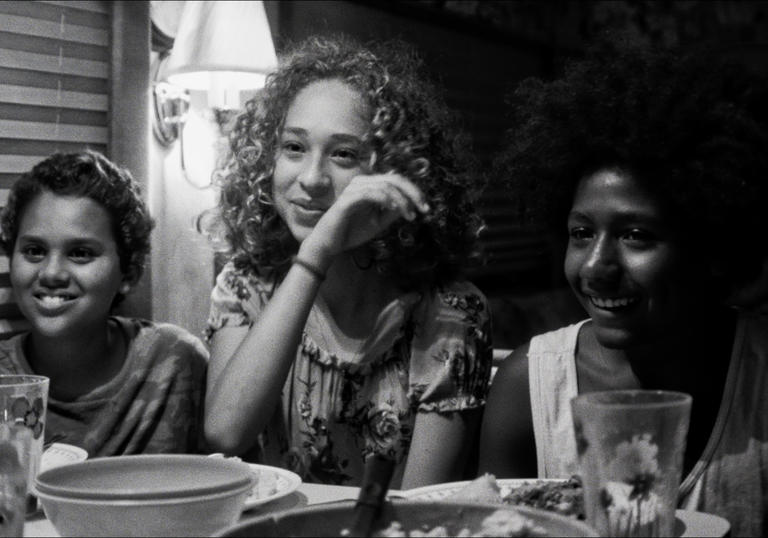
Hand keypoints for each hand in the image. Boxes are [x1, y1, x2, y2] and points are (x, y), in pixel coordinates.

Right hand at [300, 172, 428, 267]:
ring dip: (401, 200)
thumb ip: (392, 211)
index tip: (425, 209)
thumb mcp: (379, 222)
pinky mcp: (348, 199)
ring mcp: (354, 189)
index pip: (396, 181)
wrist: (329, 243)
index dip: (414, 192)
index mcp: (370, 186)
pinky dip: (385, 200)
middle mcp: (362, 182)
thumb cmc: (351, 231)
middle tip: (423, 209)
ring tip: (409, 215)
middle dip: (412, 193)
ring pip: (385, 186)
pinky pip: (371, 194)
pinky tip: (393, 209)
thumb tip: (410, 203)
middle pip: (394, 179)